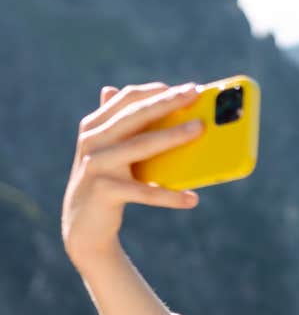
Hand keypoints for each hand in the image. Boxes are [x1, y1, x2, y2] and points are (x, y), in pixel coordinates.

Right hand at [61, 81, 203, 264]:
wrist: (83, 226)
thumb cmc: (106, 184)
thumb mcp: (110, 153)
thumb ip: (121, 126)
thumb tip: (136, 93)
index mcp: (94, 126)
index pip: (128, 99)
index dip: (157, 91)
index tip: (186, 88)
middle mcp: (93, 140)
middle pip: (136, 115)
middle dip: (168, 102)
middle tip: (195, 94)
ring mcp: (97, 164)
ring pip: (142, 146)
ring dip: (174, 136)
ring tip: (200, 131)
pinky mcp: (105, 191)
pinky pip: (145, 192)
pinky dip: (170, 196)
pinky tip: (192, 199)